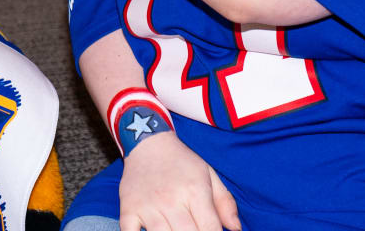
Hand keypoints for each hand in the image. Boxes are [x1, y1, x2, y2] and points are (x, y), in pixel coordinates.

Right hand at [118, 132, 240, 230]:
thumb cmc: (182, 162)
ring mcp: (148, 206)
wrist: (147, 143)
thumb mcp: (209, 174)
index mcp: (195, 191)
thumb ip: (225, 202)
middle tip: (194, 230)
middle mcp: (171, 200)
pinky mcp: (128, 209)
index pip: (210, 229)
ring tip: (177, 230)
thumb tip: (236, 229)